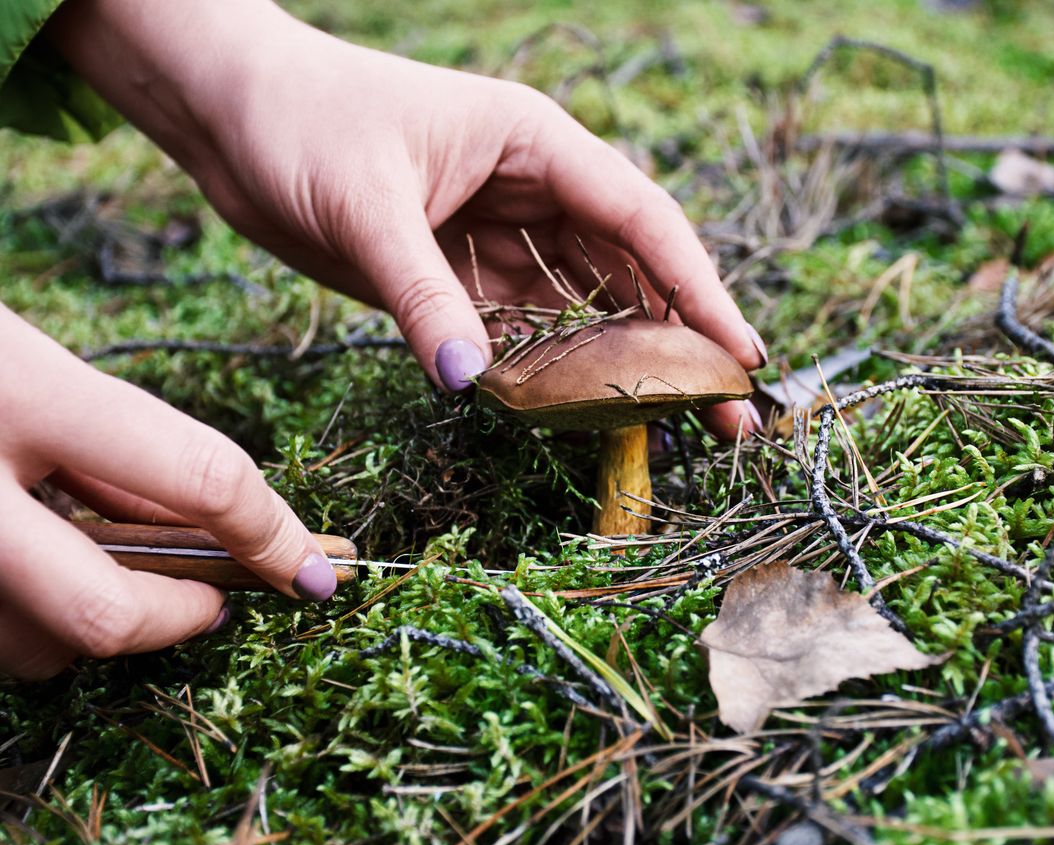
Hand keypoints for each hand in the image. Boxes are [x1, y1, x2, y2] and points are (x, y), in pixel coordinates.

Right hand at [0, 306, 336, 678]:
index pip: (194, 476)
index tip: (310, 565)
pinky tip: (41, 559)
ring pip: (31, 646)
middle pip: (100, 612)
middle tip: (216, 599)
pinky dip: (29, 619)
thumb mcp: (28, 359)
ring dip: (96, 623)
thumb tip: (198, 522)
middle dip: (178, 618)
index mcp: (16, 388)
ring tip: (113, 563)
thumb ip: (111, 441)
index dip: (270, 530)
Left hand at [49, 0, 766, 437]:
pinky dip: (547, 369)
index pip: (639, 219)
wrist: (225, 114)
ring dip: (620, 365)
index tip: (739, 354)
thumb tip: (474, 384)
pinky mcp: (459, 270)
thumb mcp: (365, 207)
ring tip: (664, 430)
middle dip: (678, 343)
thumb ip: (423, 295)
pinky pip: (521, 327)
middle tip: (724, 420)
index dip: (697, 289)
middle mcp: (532, 188)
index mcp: (535, 144)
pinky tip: (574, 413)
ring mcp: (498, 233)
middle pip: (628, 272)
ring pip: (581, 306)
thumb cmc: (299, 122)